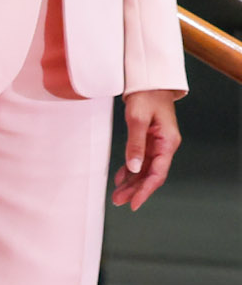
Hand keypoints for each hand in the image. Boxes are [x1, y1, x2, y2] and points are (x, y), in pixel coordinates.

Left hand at [112, 89, 180, 210]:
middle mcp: (165, 146)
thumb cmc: (145, 96)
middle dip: (136, 189)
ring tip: (117, 195)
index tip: (134, 203)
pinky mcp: (149, 140)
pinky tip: (120, 178)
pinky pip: (140, 159)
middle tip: (119, 201)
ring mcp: (157, 144)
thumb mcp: (137, 119)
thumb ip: (135, 144)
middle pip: (151, 174)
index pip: (158, 173)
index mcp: (167, 143)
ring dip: (132, 182)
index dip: (146, 190)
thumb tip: (134, 168)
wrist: (149, 80)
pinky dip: (130, 170)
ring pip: (145, 169)